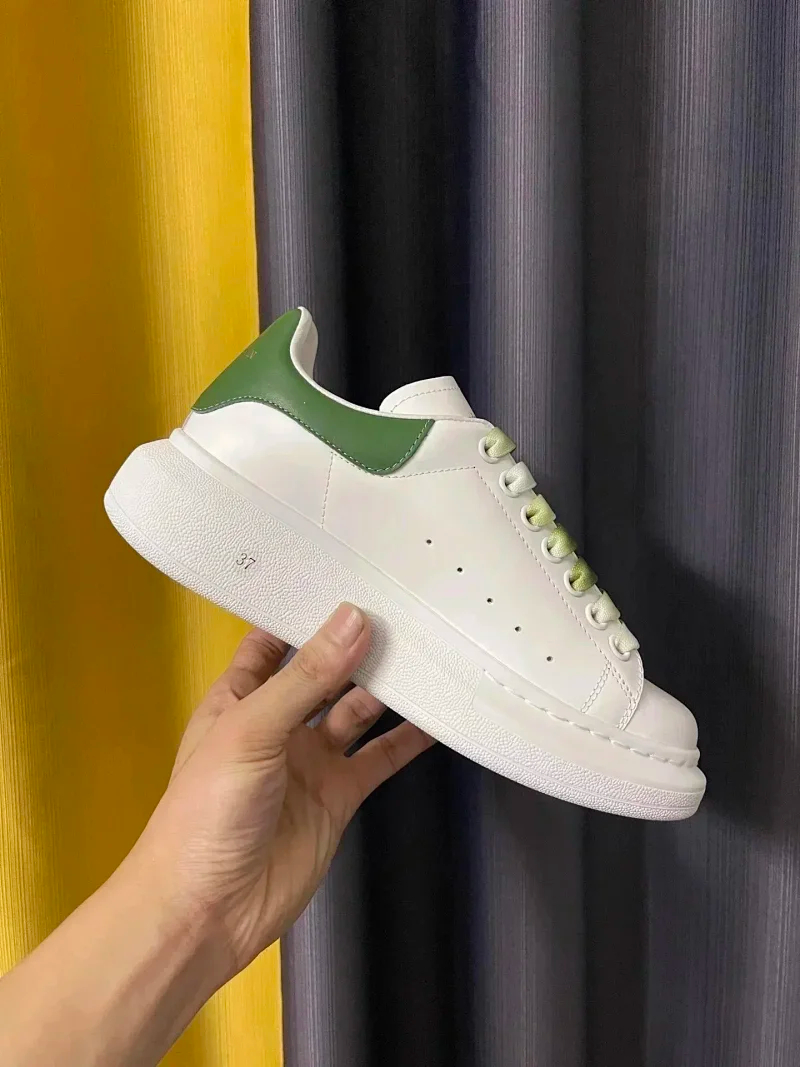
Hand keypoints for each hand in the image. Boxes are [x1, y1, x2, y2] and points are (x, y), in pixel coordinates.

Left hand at [127, 602, 433, 979]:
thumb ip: (305, 678)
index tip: (349, 579)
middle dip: (357, 645)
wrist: (205, 912)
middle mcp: (276, 723)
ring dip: (387, 687)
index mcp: (238, 698)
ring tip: (428, 651)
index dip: (304, 613)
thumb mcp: (251, 731)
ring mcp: (309, 761)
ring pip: (357, 710)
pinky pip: (379, 759)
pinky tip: (439, 718)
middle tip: (405, 608)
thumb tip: (353, 619)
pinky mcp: (338, 797)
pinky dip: (408, 740)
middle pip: (323, 672)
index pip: (272, 641)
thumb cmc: (204, 813)